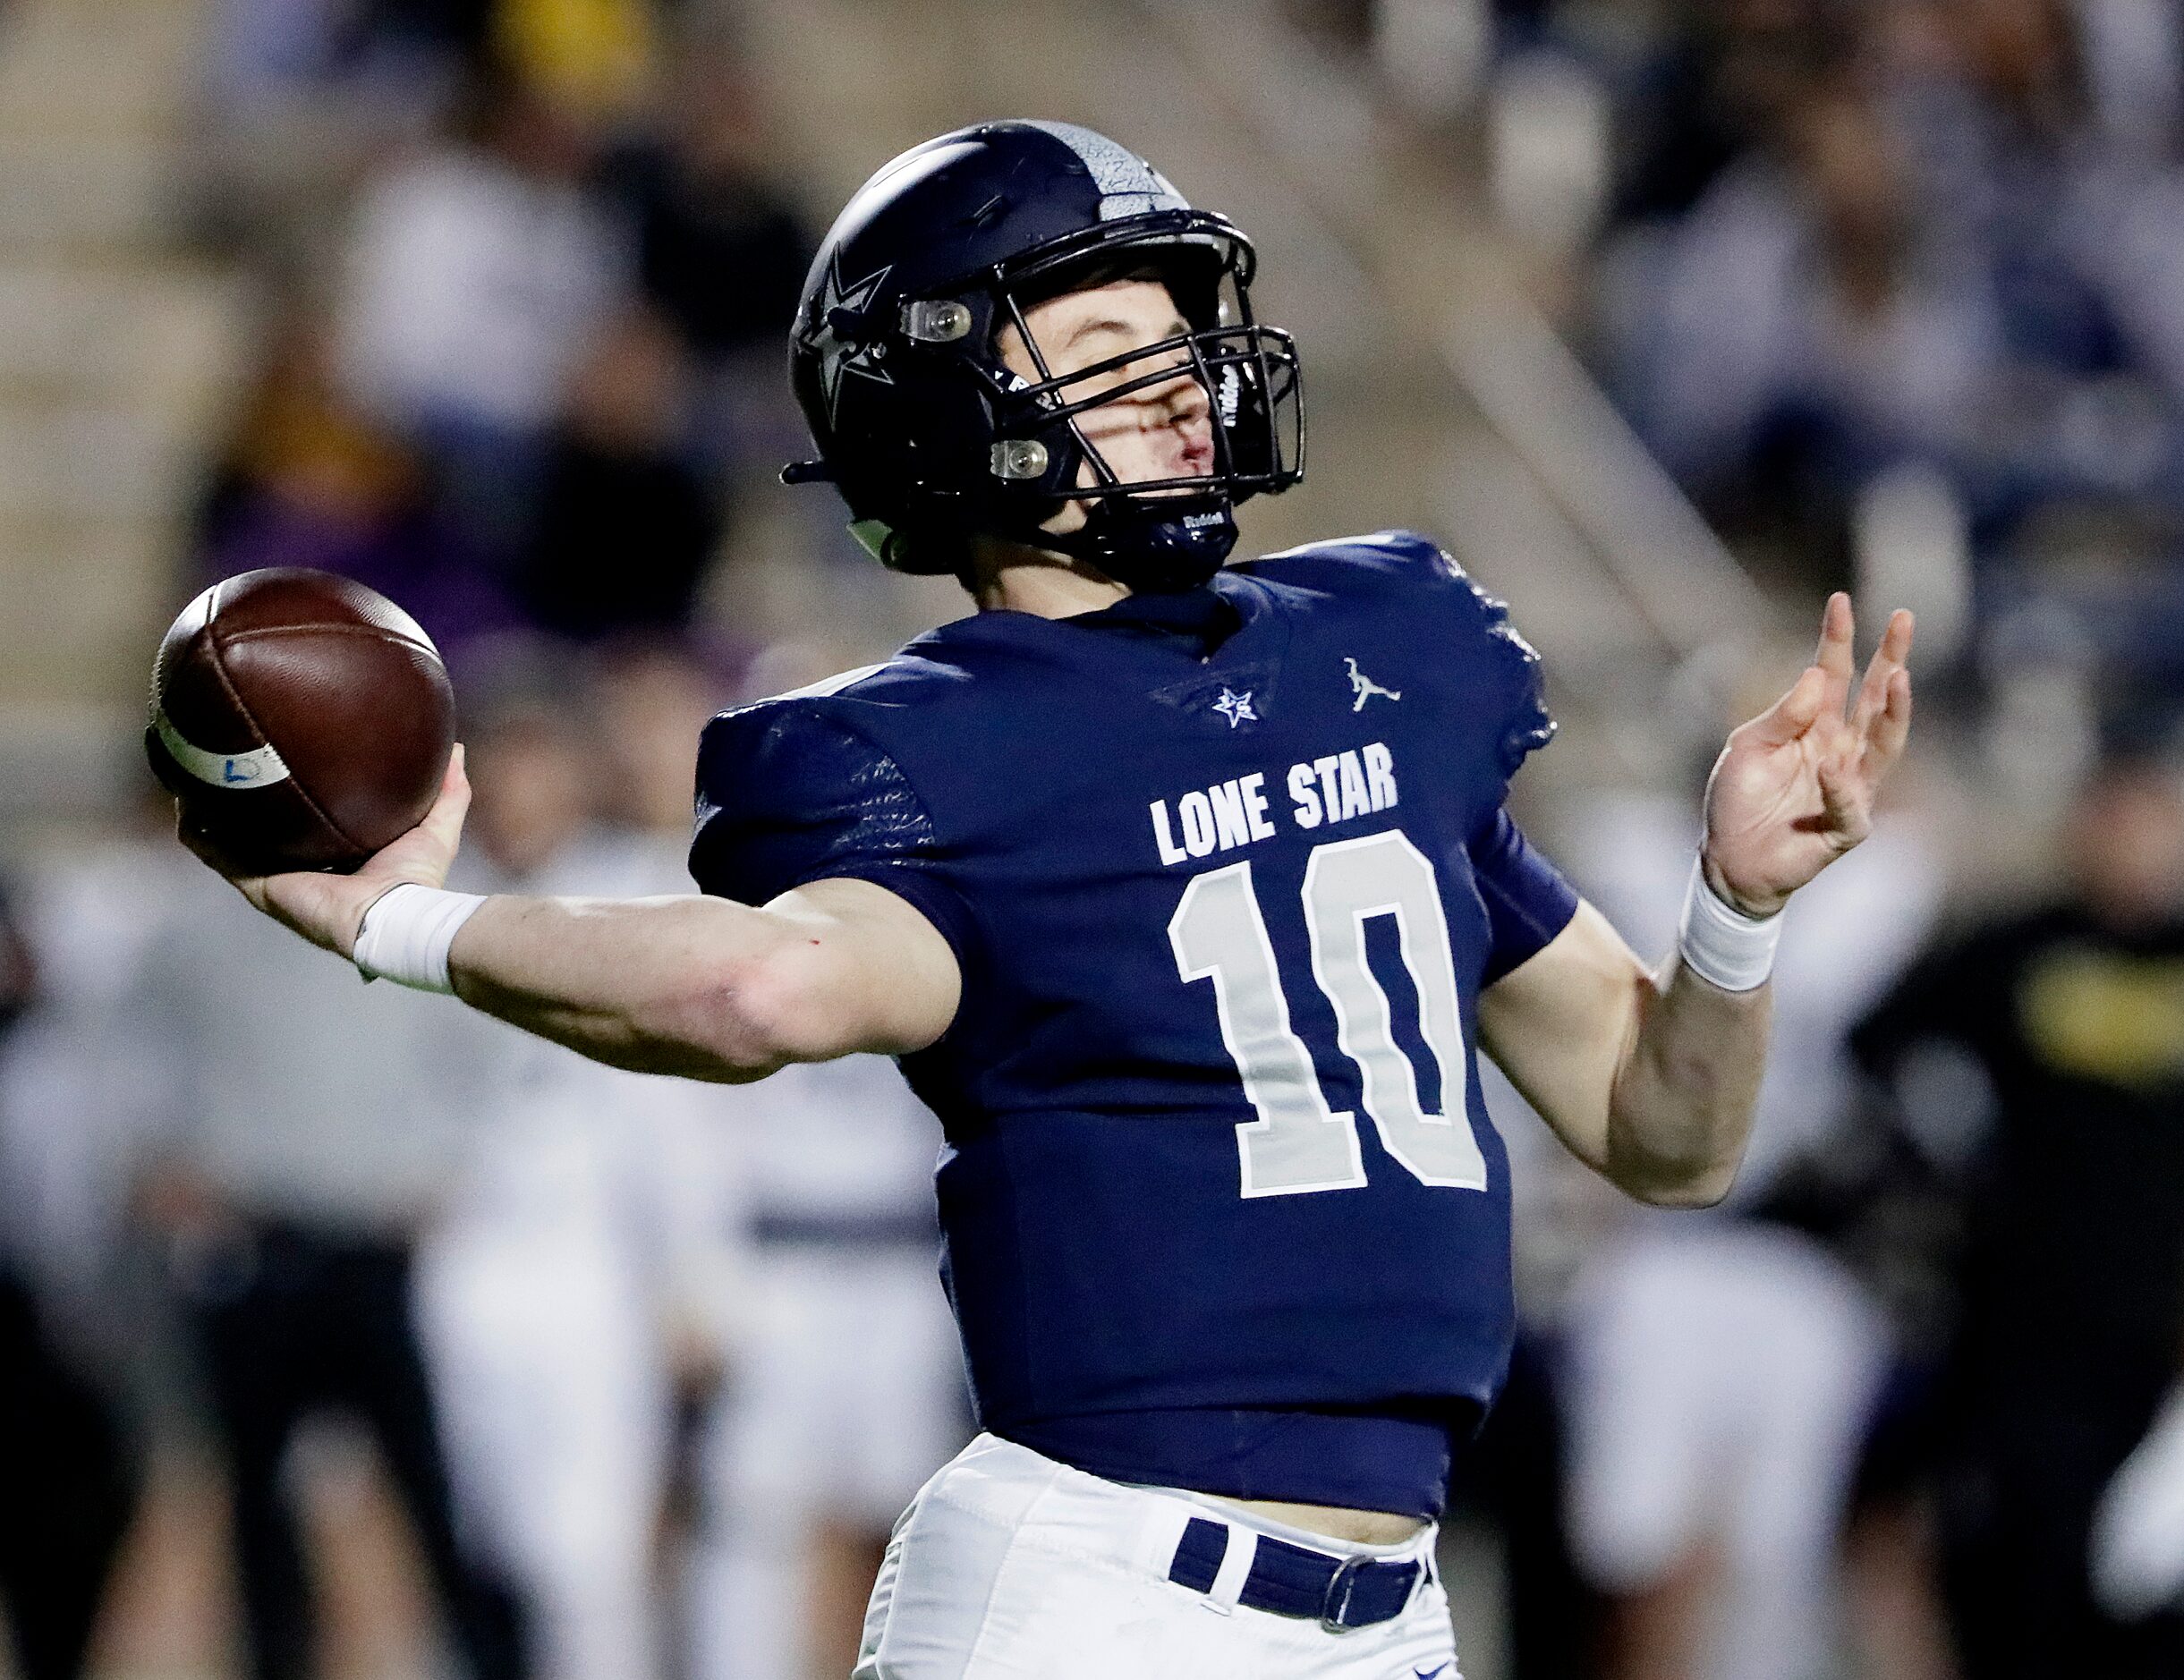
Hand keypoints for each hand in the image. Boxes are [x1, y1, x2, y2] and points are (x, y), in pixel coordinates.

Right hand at [184, 746, 472, 957]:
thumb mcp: (437, 827)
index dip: (295, 802)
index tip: (283, 768)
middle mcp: (301, 870)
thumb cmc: (419, 881)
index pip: (307, 827)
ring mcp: (275, 879)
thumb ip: (448, 791)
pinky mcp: (259, 887)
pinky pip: (218, 855)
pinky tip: (186, 800)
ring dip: (210, 811)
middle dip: (244, 803)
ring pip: (231, 841)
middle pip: (263, 832)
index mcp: (336, 859)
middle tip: (228, 763)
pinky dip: (199, 830)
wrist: (395, 916)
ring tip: (193, 775)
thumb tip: (456, 748)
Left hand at [1702, 595, 1912, 917]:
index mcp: (1813, 723)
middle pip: (1874, 697)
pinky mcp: (1847, 825)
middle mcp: (1840, 747)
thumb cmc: (1737, 801)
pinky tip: (1830, 765)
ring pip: (1884, 744)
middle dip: (1892, 658)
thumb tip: (1815, 677)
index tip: (1841, 600)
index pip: (1832, 673)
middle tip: (1904, 618)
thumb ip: (1780, 717)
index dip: (1838, 638)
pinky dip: (1841, 785)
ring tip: (1897, 679)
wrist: (1730, 861)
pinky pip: (1851, 803)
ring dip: (1893, 712)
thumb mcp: (1746, 748)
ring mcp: (1850, 784)